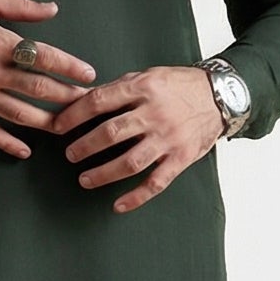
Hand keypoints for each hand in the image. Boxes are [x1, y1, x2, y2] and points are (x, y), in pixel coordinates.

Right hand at [0, 0, 96, 158]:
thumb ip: (20, 6)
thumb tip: (53, 9)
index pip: (43, 57)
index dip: (70, 67)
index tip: (89, 74)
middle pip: (37, 89)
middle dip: (67, 97)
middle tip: (88, 104)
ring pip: (20, 114)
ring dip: (47, 123)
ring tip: (68, 128)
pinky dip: (9, 144)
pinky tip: (26, 150)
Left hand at [50, 64, 223, 213]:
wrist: (221, 95)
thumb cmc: (179, 85)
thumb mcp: (148, 76)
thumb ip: (119, 89)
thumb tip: (82, 100)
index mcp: (143, 88)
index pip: (99, 102)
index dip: (74, 115)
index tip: (58, 126)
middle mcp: (155, 114)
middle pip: (110, 134)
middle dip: (84, 147)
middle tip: (70, 155)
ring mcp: (169, 138)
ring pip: (130, 162)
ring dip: (102, 173)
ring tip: (84, 179)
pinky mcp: (181, 158)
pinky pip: (156, 182)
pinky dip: (136, 197)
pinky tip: (118, 205)